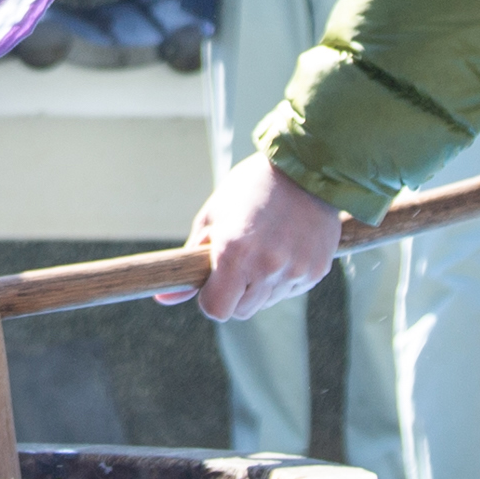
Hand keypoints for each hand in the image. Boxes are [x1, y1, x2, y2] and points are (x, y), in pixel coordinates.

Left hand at [185, 152, 343, 323]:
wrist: (305, 167)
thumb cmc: (250, 188)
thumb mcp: (213, 217)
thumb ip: (190, 261)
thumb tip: (163, 298)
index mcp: (234, 253)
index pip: (217, 310)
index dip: (210, 299)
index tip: (213, 283)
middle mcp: (266, 267)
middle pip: (242, 311)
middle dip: (235, 294)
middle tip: (240, 262)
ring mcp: (294, 271)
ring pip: (267, 302)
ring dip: (261, 286)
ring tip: (265, 247)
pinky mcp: (316, 271)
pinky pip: (291, 290)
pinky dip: (285, 277)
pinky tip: (286, 247)